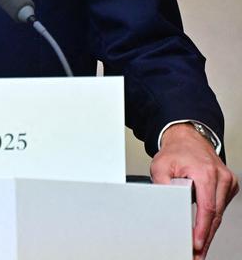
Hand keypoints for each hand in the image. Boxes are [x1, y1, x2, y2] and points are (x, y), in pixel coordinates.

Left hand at [150, 123, 238, 258]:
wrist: (188, 139)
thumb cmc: (176, 152)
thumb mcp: (160, 165)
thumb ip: (162, 184)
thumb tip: (164, 202)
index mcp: (206, 173)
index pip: (207, 207)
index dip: (202, 228)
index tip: (197, 243)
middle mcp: (221, 178)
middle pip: (215, 215)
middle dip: (205, 237)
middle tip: (197, 254)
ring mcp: (227, 182)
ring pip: (218, 214)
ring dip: (208, 231)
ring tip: (199, 247)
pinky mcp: (228, 186)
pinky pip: (220, 207)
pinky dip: (211, 220)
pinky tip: (204, 231)